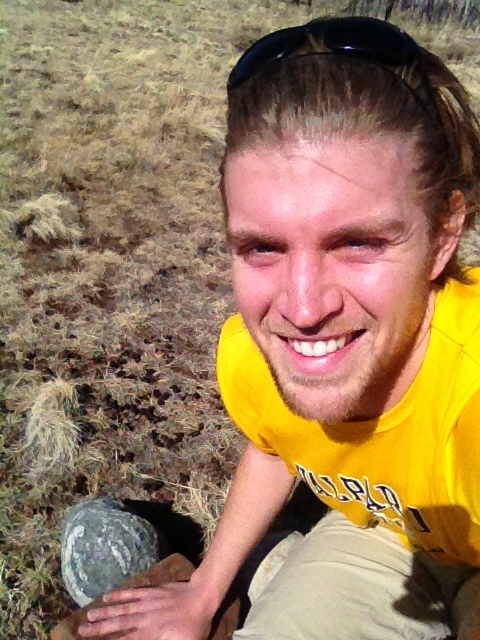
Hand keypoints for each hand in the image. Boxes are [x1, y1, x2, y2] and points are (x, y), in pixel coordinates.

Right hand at [77, 580, 213, 639]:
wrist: (202, 597)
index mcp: (149, 635)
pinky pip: (132, 592)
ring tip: (87, 615)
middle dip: (98, 629)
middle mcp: (143, 619)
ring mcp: (146, 603)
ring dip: (104, 612)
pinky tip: (107, 596)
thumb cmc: (194, 628)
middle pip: (117, 625)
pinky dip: (119, 594)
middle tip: (80, 630)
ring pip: (121, 608)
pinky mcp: (151, 591)